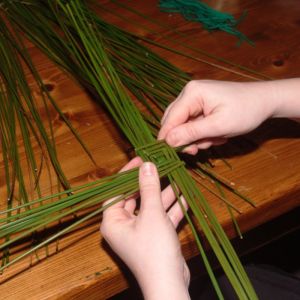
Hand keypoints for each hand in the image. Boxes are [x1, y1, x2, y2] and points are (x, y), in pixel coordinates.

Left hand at [101, 158, 189, 299]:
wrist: (169, 283)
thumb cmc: (154, 249)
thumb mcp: (151, 213)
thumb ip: (149, 188)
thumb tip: (147, 165)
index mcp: (114, 221)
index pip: (117, 191)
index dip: (128, 174)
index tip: (141, 160)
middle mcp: (124, 226)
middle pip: (135, 197)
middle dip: (149, 183)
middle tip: (160, 166)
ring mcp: (140, 232)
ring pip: (151, 207)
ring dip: (163, 195)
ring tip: (175, 178)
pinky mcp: (154, 237)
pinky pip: (161, 218)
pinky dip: (171, 209)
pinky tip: (184, 197)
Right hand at [158, 80, 278, 153]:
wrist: (266, 101)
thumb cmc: (246, 111)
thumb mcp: (219, 125)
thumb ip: (192, 133)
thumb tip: (168, 141)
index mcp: (192, 93)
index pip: (170, 119)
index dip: (168, 138)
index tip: (170, 155)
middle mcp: (189, 93)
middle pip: (174, 122)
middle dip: (185, 138)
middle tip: (197, 150)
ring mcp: (195, 99)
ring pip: (183, 125)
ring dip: (197, 137)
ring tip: (216, 139)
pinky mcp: (201, 105)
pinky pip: (193, 124)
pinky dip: (203, 133)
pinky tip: (217, 135)